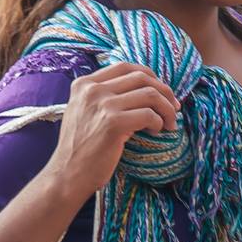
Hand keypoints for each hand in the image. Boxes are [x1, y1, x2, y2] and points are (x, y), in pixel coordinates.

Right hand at [45, 61, 179, 201]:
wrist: (67, 175)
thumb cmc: (81, 149)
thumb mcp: (84, 112)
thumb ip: (102, 97)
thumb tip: (141, 90)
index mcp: (84, 84)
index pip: (125, 67)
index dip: (149, 76)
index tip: (161, 92)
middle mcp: (92, 89)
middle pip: (141, 77)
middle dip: (164, 91)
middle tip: (174, 108)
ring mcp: (102, 105)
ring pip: (150, 94)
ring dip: (166, 108)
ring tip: (169, 123)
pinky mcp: (113, 123)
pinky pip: (149, 114)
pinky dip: (159, 122)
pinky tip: (156, 131)